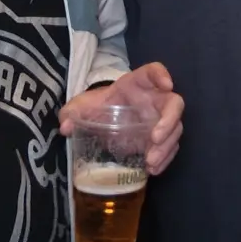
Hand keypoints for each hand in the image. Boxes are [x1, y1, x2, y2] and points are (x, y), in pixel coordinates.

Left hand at [59, 63, 184, 174]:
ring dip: (166, 146)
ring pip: (175, 129)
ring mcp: (159, 119)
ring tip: (150, 162)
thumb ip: (72, 112)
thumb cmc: (99, 107)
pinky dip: (165, 159)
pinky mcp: (160, 138)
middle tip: (155, 138)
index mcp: (136, 84)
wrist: (103, 121)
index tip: (167, 85)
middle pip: (174, 103)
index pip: (153, 72)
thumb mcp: (82, 107)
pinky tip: (153, 170)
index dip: (162, 75)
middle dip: (169, 120)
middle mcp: (153, 100)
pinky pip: (170, 147)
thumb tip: (65, 126)